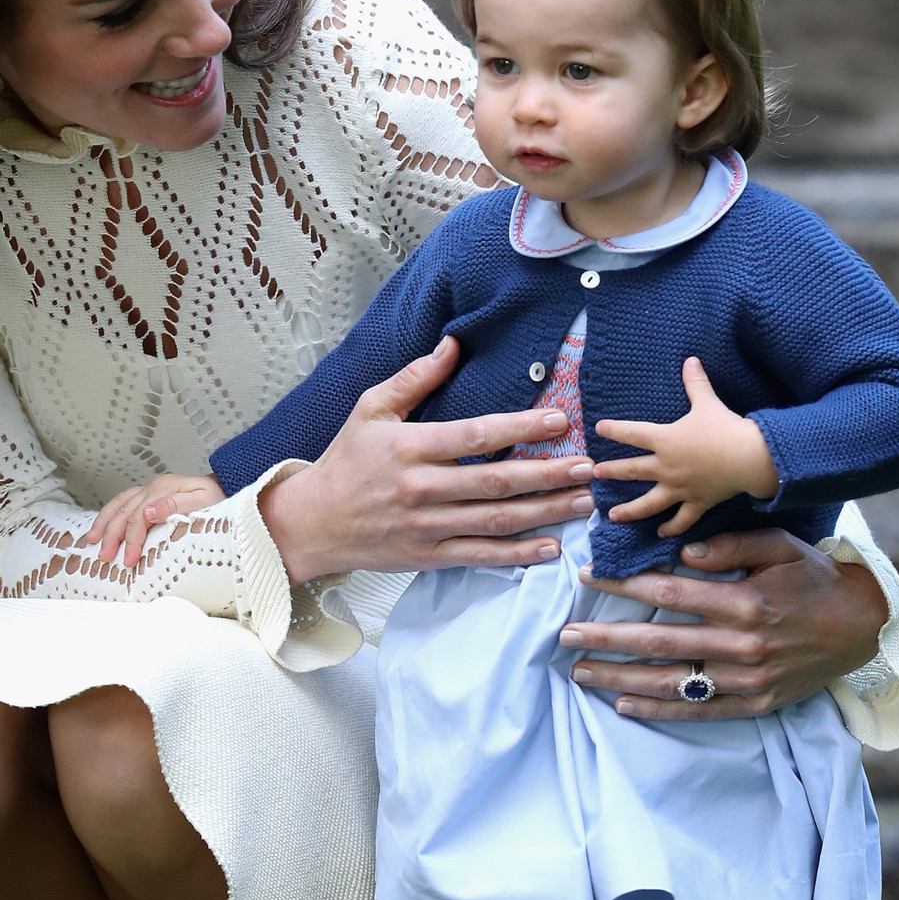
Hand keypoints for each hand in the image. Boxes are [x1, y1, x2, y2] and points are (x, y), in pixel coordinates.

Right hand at [80, 473, 224, 567]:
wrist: (226, 487)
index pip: (139, 517)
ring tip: (92, 540)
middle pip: (124, 512)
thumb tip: (148, 512)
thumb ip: (177, 505)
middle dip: (112, 536)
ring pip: (119, 504)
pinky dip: (110, 513)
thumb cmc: (218, 499)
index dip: (131, 539)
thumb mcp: (204, 501)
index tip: (128, 560)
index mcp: (163, 489)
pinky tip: (103, 524)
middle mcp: (153, 487)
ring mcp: (150, 490)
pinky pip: (123, 501)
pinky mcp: (150, 494)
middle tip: (105, 558)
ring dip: (104, 522)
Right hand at [258, 336, 596, 583]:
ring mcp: (426, 526)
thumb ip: (414, 378)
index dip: (520, 427)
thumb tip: (452, 343)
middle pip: (496, 482)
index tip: (559, 420)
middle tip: (587, 467)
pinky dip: (517, 555)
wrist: (311, 523)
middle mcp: (421, 489)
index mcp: (409, 447)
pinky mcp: (428, 556)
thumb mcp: (370, 409)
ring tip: (582, 502)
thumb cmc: (344, 462)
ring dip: (545, 512)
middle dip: (548, 474)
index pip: (475, 436)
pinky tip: (551, 547)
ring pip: (495, 520)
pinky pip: (480, 556)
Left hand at [560, 528, 887, 720]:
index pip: (669, 593)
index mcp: (745, 601)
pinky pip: (699, 710)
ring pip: (672, 680)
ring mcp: (747, 679)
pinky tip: (623, 704)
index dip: (623, 586)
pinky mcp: (754, 703)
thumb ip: (731, 545)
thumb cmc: (815, 579)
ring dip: (620, 677)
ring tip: (580, 670)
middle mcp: (742, 644)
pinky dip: (659, 710)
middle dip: (607, 638)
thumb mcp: (781, 547)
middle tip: (565, 634)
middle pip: (660, 642)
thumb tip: (683, 554)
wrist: (863, 627)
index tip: (586, 579)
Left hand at [596, 357, 778, 535]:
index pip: (632, 434)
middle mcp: (667, 467)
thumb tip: (690, 359)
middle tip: (594, 475)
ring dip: (630, 511)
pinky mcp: (698, 503)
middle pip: (632, 471)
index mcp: (665, 440)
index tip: (598, 429)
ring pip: (649, 503)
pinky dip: (671, 527)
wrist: (750, 457)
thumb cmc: (726, 428)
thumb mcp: (708, 402)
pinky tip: (660, 533)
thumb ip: (696, 382)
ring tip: (613, 516)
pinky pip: (682, 519)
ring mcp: (680, 488)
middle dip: (611, 473)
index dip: (614, 430)